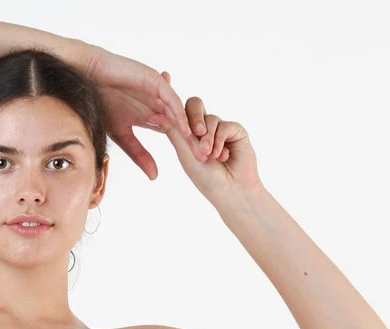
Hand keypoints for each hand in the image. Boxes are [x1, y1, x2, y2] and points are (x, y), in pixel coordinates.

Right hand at [85, 47, 200, 179]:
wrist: (88, 79)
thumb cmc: (101, 104)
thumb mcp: (123, 137)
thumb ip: (140, 155)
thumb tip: (155, 177)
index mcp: (152, 115)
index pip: (174, 133)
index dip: (186, 147)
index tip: (198, 165)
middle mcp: (158, 102)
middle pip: (181, 122)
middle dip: (194, 139)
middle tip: (206, 157)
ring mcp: (157, 90)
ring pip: (179, 110)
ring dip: (190, 126)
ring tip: (200, 144)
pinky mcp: (153, 79)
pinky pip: (169, 97)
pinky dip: (177, 111)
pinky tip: (184, 126)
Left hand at [144, 71, 262, 202]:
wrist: (231, 191)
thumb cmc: (206, 178)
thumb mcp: (185, 153)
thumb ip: (174, 131)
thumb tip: (154, 113)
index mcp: (187, 134)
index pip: (178, 110)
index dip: (171, 93)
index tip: (164, 76)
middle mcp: (204, 128)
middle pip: (194, 105)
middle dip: (193, 118)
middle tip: (195, 133)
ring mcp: (220, 127)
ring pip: (209, 118)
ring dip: (207, 139)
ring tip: (208, 156)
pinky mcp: (236, 130)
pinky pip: (224, 124)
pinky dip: (220, 140)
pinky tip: (222, 156)